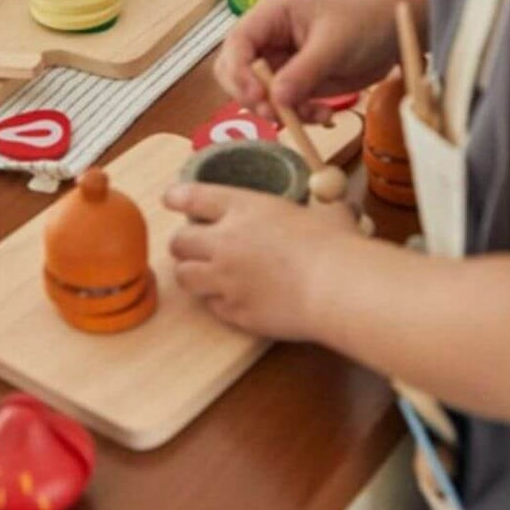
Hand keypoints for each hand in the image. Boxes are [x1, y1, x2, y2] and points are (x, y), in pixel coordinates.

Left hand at [164, 182, 357, 339]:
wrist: (336, 288)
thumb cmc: (335, 242)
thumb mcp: (326, 210)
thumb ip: (322, 204)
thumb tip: (338, 204)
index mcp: (243, 208)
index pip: (192, 197)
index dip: (176, 197)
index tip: (171, 199)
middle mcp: (224, 242)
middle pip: (178, 242)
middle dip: (184, 244)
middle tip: (196, 247)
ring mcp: (225, 280)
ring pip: (185, 277)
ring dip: (194, 274)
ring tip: (209, 275)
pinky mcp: (233, 312)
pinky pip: (212, 306)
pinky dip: (220, 302)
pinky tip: (237, 299)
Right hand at [215, 0, 420, 122]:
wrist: (393, 33)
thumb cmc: (364, 23)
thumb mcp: (334, 45)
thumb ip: (304, 72)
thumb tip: (276, 99)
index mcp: (271, 15)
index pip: (237, 44)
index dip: (239, 72)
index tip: (257, 97)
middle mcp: (268, 38)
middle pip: (236, 72)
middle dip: (253, 96)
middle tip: (276, 115)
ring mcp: (280, 62)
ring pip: (258, 95)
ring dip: (281, 111)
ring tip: (314, 114)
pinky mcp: (295, 82)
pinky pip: (282, 106)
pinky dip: (299, 116)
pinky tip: (324, 114)